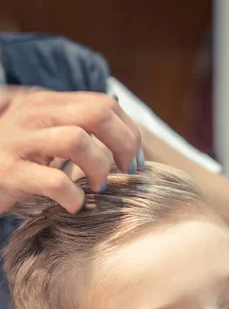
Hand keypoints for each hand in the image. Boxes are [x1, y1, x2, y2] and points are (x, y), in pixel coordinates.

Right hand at [0, 88, 141, 213]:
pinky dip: (74, 198)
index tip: (135, 160)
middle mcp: (34, 114)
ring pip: (77, 140)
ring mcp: (20, 142)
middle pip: (97, 114)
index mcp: (48, 102)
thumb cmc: (16, 160)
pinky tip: (75, 205)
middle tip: (128, 172)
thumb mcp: (45, 135)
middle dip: (125, 144)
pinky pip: (54, 181)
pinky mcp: (10, 172)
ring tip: (100, 187)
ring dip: (100, 168)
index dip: (129, 132)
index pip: (104, 103)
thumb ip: (77, 130)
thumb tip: (127, 146)